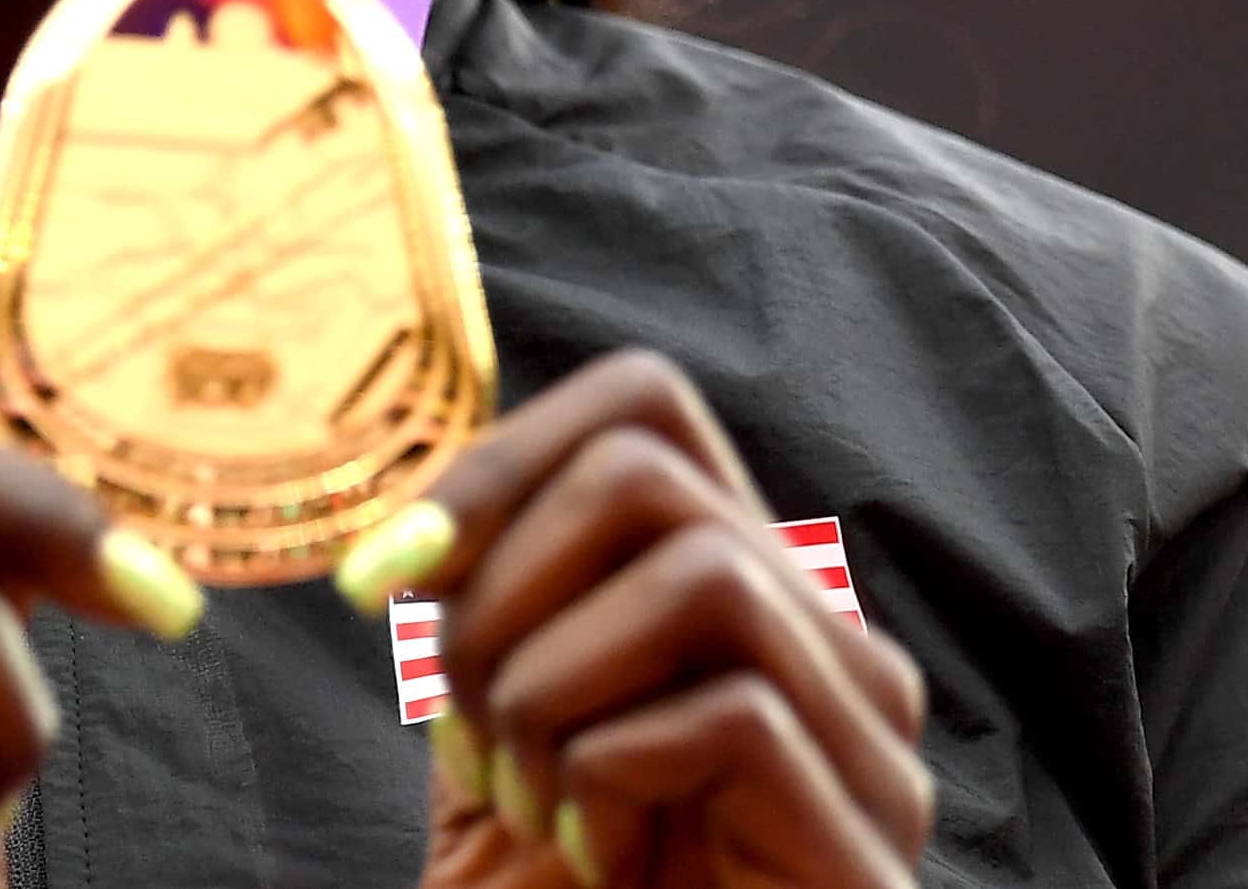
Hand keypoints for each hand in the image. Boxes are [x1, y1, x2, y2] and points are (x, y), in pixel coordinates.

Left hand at [340, 353, 933, 888]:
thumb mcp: (502, 731)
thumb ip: (493, 604)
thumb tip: (418, 502)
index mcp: (746, 595)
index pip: (645, 403)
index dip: (492, 460)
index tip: (377, 579)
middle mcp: (830, 646)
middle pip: (651, 467)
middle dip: (498, 586)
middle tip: (460, 729)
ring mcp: (869, 744)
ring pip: (698, 570)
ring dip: (549, 683)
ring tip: (526, 801)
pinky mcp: (866, 841)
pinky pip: (730, 714)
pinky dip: (610, 774)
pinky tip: (593, 860)